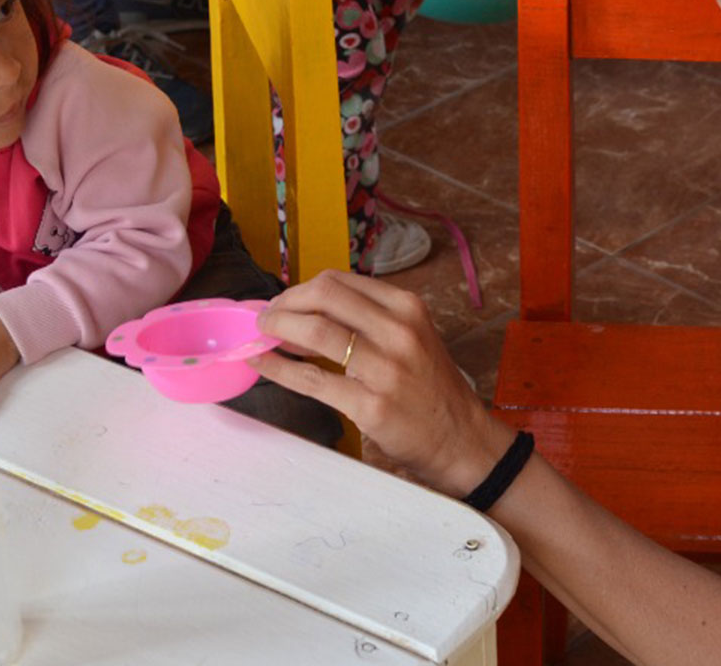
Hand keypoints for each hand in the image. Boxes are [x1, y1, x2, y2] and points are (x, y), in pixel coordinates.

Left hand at [250, 270, 515, 495]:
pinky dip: (278, 368)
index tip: (283, 303)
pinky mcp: (370, 406)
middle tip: (265, 318)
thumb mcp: (412, 336)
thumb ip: (369, 319)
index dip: (300, 290)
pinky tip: (262, 363)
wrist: (461, 438)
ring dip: (276, 330)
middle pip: (323, 296)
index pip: (339, 281)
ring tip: (260, 338)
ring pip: (315, 332)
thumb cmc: (431, 388)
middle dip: (284, 303)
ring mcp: (385, 369)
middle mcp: (398, 331)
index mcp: (407, 307)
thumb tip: (307, 310)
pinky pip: (312, 380)